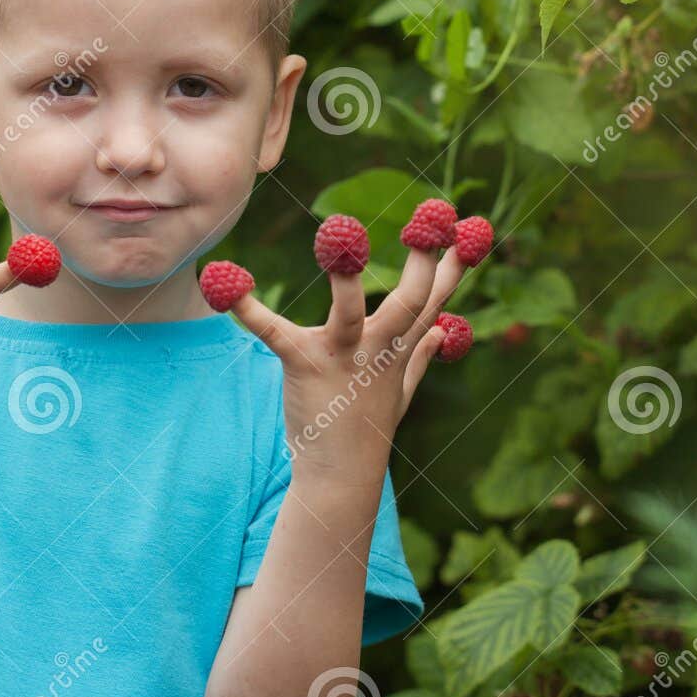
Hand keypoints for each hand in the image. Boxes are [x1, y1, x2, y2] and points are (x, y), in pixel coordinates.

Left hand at [228, 246, 466, 486]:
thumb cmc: (366, 429)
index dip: (455, 264)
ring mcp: (342, 358)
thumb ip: (420, 356)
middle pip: (410, 301)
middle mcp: (379, 350)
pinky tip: (223, 284)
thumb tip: (441, 330)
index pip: (436, 299)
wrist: (338, 475)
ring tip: (340, 237)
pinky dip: (248, 309)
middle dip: (424, 262)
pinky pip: (274, 332)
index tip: (473, 229)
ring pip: (350, 312)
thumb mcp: (399, 391)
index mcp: (400, 348)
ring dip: (345, 278)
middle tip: (430, 221)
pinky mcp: (304, 365)